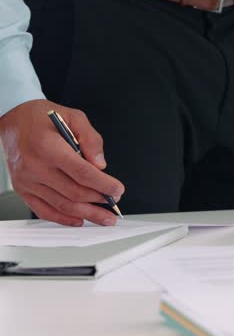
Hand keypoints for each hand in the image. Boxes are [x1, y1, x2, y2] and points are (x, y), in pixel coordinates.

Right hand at [0, 99, 124, 225]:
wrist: (13, 121)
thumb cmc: (42, 118)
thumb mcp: (73, 116)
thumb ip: (91, 139)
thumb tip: (100, 164)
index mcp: (49, 147)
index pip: (82, 173)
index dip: (104, 185)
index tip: (118, 190)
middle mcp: (35, 166)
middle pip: (74, 192)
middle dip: (99, 200)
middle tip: (114, 202)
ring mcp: (27, 181)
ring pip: (62, 204)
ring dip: (86, 214)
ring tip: (104, 217)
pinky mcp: (23, 189)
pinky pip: (43, 210)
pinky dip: (63, 218)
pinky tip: (79, 220)